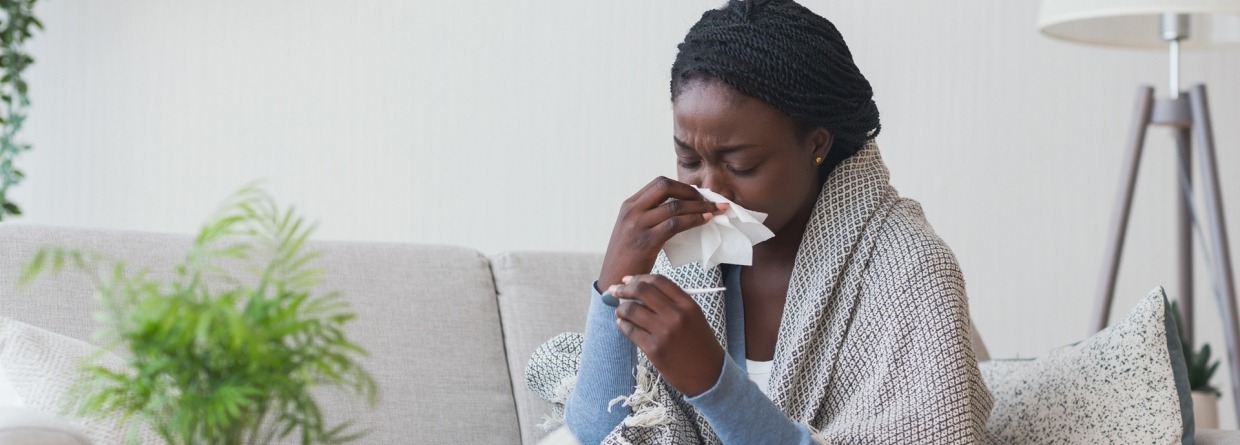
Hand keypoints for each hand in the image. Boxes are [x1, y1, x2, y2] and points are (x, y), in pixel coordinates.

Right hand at [598, 177, 727, 290]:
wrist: (613, 282)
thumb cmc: (628, 259)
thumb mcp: (634, 231)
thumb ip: (650, 217)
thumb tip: (680, 209)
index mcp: (629, 205)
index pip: (659, 184)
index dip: (682, 186)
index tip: (699, 195)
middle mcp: (631, 211)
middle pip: (665, 186)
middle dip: (691, 191)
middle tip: (708, 201)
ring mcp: (637, 225)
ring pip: (674, 206)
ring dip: (699, 206)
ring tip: (715, 211)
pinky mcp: (645, 241)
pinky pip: (674, 224)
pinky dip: (693, 220)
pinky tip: (705, 221)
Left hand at [609, 274, 724, 396]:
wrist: (709, 375)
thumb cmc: (699, 344)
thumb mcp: (694, 317)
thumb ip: (672, 303)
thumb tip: (640, 291)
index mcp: (688, 305)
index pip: (658, 281)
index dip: (639, 278)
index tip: (627, 280)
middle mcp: (676, 315)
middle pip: (642, 291)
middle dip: (624, 289)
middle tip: (615, 291)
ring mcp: (664, 333)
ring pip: (632, 310)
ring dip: (621, 309)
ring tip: (619, 311)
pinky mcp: (654, 350)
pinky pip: (630, 331)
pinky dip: (622, 325)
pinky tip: (622, 324)